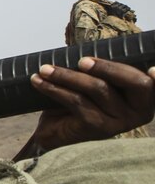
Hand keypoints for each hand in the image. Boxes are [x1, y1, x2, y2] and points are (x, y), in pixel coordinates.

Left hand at [30, 58, 154, 150]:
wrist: (55, 133)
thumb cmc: (79, 103)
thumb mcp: (94, 84)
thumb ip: (103, 70)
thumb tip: (93, 50)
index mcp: (144, 97)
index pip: (151, 82)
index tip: (153, 69)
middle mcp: (139, 112)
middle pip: (132, 82)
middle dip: (107, 67)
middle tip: (81, 61)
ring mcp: (120, 122)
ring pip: (98, 89)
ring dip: (67, 75)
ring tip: (44, 69)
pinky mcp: (98, 129)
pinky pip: (77, 101)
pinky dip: (54, 88)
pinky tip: (39, 81)